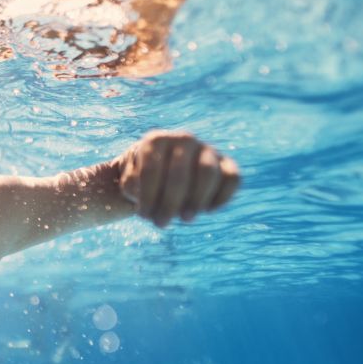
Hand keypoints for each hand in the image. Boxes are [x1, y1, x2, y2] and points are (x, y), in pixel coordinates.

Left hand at [116, 130, 238, 227]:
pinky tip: (208, 211)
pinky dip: (223, 196)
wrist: (162, 171)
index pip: (152, 168)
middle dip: (169, 203)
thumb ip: (132, 184)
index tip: (144, 216)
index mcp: (156, 140)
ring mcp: (207, 149)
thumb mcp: (130, 181)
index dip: (148, 196)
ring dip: (196, 200)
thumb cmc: (141, 178)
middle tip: (161, 224)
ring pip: (207, 173)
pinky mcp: (226, 163)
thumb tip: (139, 190)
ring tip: (185, 219)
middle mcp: (183, 139)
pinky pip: (232, 178)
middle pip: (179, 174)